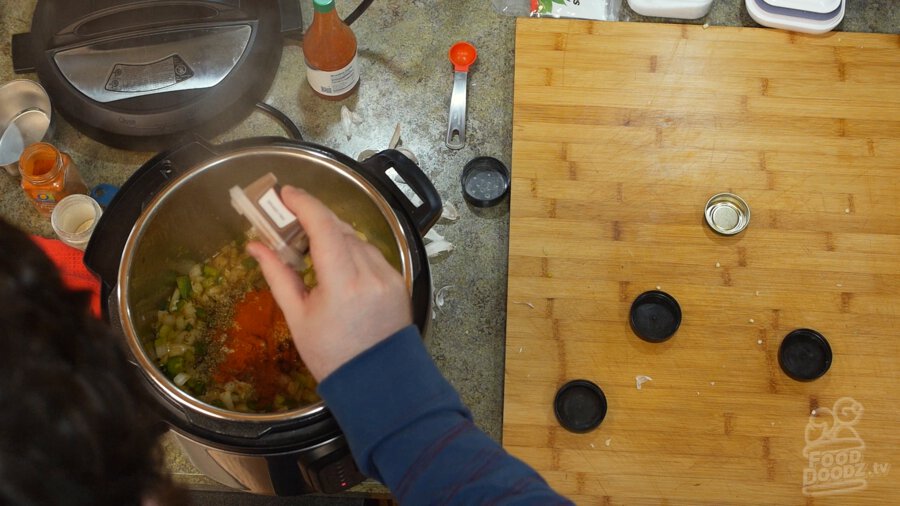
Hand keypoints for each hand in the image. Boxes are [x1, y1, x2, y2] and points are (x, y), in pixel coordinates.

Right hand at [246, 186, 412, 380]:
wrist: (377, 381)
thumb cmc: (332, 355)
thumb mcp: (297, 317)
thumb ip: (278, 275)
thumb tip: (256, 246)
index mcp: (343, 283)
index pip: (325, 227)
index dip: (304, 204)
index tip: (286, 193)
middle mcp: (370, 273)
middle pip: (341, 229)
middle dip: (315, 218)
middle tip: (289, 216)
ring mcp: (388, 276)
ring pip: (357, 240)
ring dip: (334, 235)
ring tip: (310, 242)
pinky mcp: (398, 282)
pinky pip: (371, 255)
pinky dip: (352, 251)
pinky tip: (337, 262)